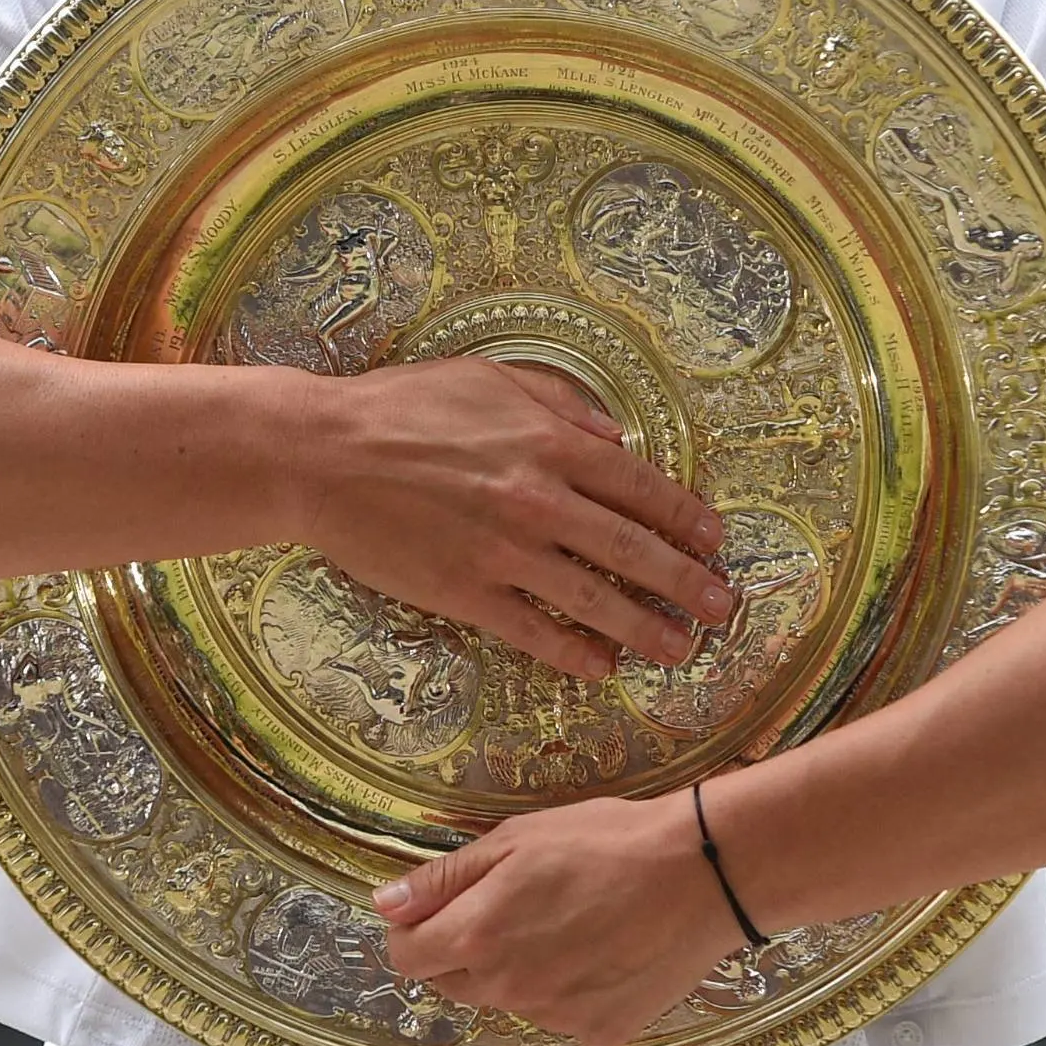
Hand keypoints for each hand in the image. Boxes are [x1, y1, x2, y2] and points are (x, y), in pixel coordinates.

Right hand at [279, 357, 732, 679]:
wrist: (321, 455)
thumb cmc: (400, 407)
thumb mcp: (488, 379)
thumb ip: (559, 404)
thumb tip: (615, 434)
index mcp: (549, 441)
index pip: (640, 485)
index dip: (684, 516)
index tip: (715, 539)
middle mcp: (538, 498)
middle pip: (632, 550)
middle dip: (686, 582)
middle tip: (724, 607)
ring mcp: (503, 550)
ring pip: (594, 599)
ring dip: (645, 628)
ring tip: (680, 650)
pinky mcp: (465, 592)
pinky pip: (534, 631)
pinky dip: (573, 652)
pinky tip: (602, 667)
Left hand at [373, 791, 750, 1045]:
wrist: (701, 874)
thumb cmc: (606, 842)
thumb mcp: (515, 839)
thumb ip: (443, 879)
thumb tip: (385, 904)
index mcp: (479, 935)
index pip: (407, 956)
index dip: (414, 930)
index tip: (437, 911)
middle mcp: (509, 988)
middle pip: (453, 982)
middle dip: (465, 949)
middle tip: (514, 905)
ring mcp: (555, 1017)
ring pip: (510, 999)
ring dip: (520, 969)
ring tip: (571, 920)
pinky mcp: (598, 1032)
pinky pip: (562, 1014)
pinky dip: (571, 987)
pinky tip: (604, 948)